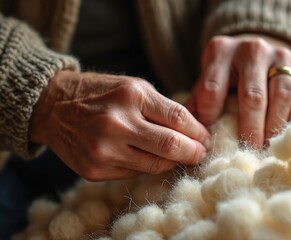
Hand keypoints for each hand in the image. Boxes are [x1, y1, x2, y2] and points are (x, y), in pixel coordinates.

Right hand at [29, 71, 209, 180]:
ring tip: (181, 156)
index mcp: (131, 96)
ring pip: (156, 165)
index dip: (199, 131)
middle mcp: (116, 123)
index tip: (206, 137)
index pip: (178, 118)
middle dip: (194, 152)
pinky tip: (153, 159)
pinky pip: (135, 173)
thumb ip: (163, 108)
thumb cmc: (101, 93)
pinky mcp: (94, 170)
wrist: (54, 107)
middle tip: (201, 153)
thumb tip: (195, 131)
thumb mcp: (134, 87)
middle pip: (171, 146)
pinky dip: (149, 167)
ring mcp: (104, 150)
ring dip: (174, 162)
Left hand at [185, 34, 290, 147]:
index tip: (211, 142)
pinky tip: (286, 127)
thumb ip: (198, 103)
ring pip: (281, 95)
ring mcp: (281, 55)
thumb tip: (187, 137)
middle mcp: (252, 49)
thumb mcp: (209, 80)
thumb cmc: (229, 74)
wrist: (259, 50)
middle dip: (250, 129)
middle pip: (252, 96)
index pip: (212, 89)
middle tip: (247, 152)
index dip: (211, 118)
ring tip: (267, 145)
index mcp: (221, 51)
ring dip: (275, 125)